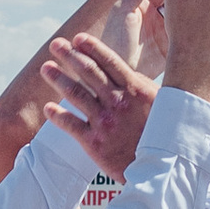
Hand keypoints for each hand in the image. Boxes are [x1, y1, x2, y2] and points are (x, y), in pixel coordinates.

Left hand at [40, 30, 158, 174]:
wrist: (162, 170)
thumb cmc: (163, 134)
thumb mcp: (161, 104)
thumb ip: (141, 86)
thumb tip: (126, 71)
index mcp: (135, 90)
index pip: (109, 62)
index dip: (92, 48)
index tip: (77, 38)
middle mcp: (117, 103)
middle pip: (89, 73)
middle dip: (70, 56)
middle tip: (55, 44)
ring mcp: (105, 122)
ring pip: (76, 94)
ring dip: (59, 79)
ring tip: (46, 68)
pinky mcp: (95, 144)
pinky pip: (71, 126)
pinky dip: (57, 116)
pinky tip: (48, 108)